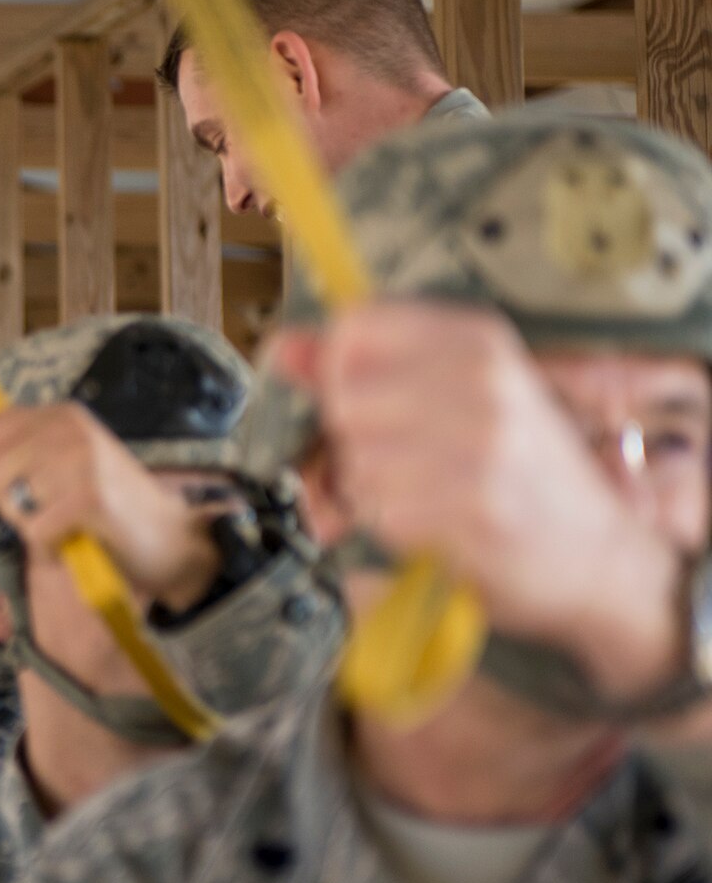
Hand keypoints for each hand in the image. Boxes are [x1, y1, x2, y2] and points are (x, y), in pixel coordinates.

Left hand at [0, 403, 218, 611]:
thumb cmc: (108, 512)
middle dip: (14, 504)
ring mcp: (83, 460)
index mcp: (62, 416)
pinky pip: (35, 531)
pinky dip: (51, 548)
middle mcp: (72, 428)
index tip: (37, 487)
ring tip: (72, 525)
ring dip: (34, 528)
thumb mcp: (50, 476)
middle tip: (57, 512)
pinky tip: (81, 542)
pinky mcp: (90, 498)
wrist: (174, 545)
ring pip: (12, 502)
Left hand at [282, 303, 677, 680]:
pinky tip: (435, 520)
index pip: (355, 328)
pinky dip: (392, 524)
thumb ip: (363, 367)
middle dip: (355, 436)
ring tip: (427, 490)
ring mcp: (481, 446)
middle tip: (407, 455)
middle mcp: (484, 382)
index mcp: (480, 340)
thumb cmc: (522, 468)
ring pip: (354, 459)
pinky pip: (377, 510)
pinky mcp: (472, 509)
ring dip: (374, 487)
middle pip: (343, 397)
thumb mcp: (457, 395)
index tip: (362, 392)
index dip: (337, 368)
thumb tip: (283, 346)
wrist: (599, 554)